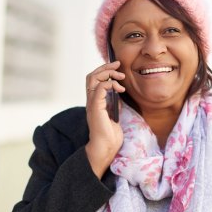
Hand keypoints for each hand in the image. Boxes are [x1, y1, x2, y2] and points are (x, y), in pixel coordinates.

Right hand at [85, 60, 124, 177]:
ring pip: (93, 78)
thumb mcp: (114, 114)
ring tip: (120, 76)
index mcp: (94, 101)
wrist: (106, 147)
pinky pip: (100, 88)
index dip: (104, 71)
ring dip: (108, 73)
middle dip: (105, 67)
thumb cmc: (110, 134)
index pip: (94, 80)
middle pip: (92, 75)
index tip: (117, 68)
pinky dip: (111, 84)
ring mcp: (91, 103)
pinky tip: (120, 89)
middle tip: (118, 64)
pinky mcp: (96, 107)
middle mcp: (90, 100)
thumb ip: (114, 102)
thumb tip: (118, 92)